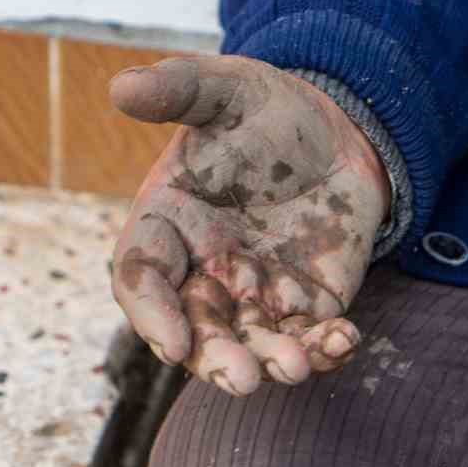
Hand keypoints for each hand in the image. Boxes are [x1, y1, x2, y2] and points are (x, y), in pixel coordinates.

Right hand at [109, 55, 389, 394]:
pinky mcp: (307, 303)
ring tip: (297, 367)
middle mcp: (204, 269)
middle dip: (216, 359)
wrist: (336, 123)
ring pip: (252, 344)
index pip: (143, 279)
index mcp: (168, 225)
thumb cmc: (265, 107)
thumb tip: (122, 86)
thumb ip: (178, 89)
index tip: (173, 344)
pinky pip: (309, 338)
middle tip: (242, 379)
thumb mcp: (225, 87)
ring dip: (271, 362)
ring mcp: (256, 292)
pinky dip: (325, 349)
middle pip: (196, 330)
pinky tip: (345, 341)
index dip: (152, 315)